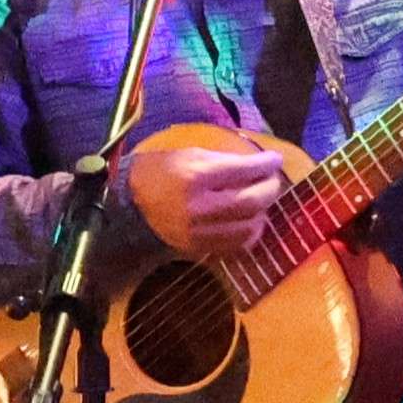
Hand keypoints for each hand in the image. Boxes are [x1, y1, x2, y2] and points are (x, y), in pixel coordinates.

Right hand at [127, 140, 285, 258]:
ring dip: (263, 213)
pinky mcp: (197, 248)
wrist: (128, 203)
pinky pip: (236, 246)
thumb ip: (224, 160)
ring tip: (261, 201)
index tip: (275, 160)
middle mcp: (198, 207)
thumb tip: (259, 163)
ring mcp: (198, 232)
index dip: (266, 164)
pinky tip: (250, 222)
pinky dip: (249, 233)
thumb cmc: (159, 171)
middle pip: (252, 201)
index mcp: (194, 176)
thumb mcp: (189, 154)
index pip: (243, 170)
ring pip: (249, 227)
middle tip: (272, 181)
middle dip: (270, 189)